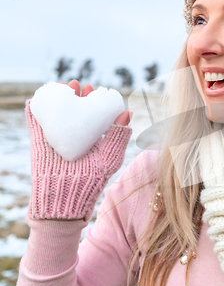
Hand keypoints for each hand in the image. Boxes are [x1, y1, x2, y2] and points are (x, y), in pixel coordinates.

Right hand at [25, 80, 132, 220]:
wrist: (65, 200)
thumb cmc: (92, 181)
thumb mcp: (110, 157)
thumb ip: (118, 136)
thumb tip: (128, 112)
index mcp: (92, 141)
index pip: (92, 116)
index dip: (93, 102)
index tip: (94, 89)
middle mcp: (74, 139)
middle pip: (74, 112)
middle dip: (76, 96)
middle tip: (79, 84)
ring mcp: (56, 140)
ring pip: (55, 114)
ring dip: (57, 98)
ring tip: (62, 84)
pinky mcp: (39, 145)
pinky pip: (35, 125)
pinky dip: (33, 112)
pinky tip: (34, 100)